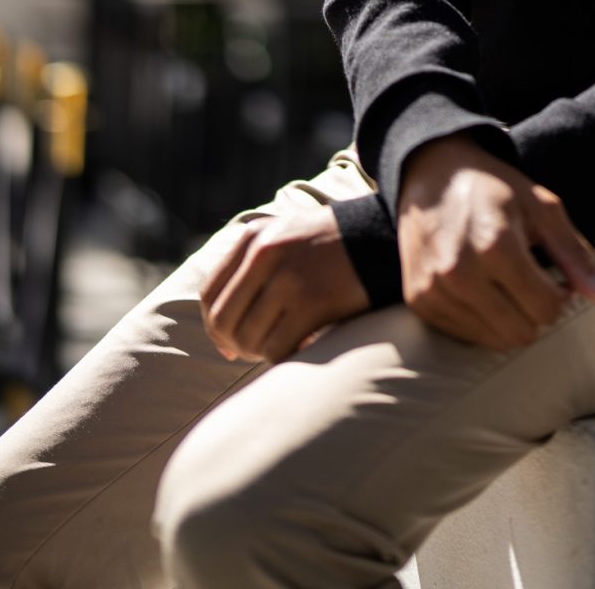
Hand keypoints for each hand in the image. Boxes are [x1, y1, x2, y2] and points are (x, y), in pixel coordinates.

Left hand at [198, 203, 370, 363]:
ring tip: (281, 347)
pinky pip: (278, 348)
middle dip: (235, 345)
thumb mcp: (285, 237)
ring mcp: (288, 276)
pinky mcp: (313, 301)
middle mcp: (265, 253)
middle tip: (255, 352)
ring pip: (249, 339)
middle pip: (224, 320)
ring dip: (261, 353)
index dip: (214, 327)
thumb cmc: (331, 247)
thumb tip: (222, 340)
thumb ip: (250, 271)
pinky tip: (300, 349)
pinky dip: (283, 358)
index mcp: (253, 237)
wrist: (383, 237)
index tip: (229, 344)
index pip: (211, 294)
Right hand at [396, 134, 594, 348]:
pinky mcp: (418, 300)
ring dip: (510, 319)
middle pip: (521, 332)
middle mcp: (460, 272)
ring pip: (493, 340)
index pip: (546, 309)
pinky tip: (482, 289)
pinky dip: (482, 320)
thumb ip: (574, 253)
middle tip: (533, 283)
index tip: (554, 276)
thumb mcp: (542, 207)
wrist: (432, 173)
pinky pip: (465, 336)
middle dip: (536, 312)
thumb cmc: (495, 189)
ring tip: (508, 285)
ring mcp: (434, 289)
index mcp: (497, 245)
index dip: (560, 296)